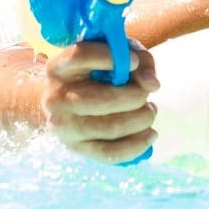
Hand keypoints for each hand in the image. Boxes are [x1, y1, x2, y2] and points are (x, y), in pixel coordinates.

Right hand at [39, 39, 159, 164]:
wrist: (63, 104)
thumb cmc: (94, 74)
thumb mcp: (114, 56)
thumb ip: (138, 59)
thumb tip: (152, 83)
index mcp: (59, 67)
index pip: (80, 56)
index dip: (111, 56)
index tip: (134, 61)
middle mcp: (56, 98)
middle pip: (104, 99)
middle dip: (137, 96)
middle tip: (147, 93)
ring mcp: (64, 127)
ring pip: (112, 127)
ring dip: (141, 119)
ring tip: (150, 110)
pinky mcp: (76, 149)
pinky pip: (111, 152)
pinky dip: (137, 144)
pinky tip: (150, 134)